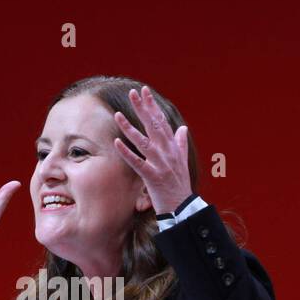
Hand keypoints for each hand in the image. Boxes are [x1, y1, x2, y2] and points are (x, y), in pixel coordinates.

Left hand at [111, 86, 192, 215]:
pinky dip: (127, 152)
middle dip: (143, 108)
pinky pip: (137, 162)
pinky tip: (117, 142)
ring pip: (143, 142)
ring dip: (130, 128)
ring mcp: (160, 164)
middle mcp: (167, 152)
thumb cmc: (180, 185)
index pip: (161, 122)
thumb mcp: (182, 162)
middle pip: (153, 126)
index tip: (145, 92)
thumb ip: (180, 144)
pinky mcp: (153, 177)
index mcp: (172, 147)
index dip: (152, 106)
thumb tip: (182, 128)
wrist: (182, 207)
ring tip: (118, 115)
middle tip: (133, 93)